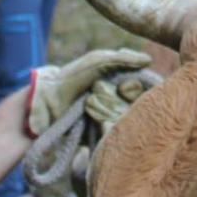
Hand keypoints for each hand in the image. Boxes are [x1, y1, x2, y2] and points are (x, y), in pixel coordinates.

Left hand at [27, 48, 153, 134]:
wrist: (48, 100)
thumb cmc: (73, 77)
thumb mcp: (99, 60)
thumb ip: (125, 58)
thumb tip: (149, 60)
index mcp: (123, 84)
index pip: (145, 91)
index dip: (134, 90)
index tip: (122, 87)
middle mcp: (122, 103)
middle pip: (135, 107)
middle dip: (114, 99)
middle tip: (95, 92)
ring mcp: (112, 120)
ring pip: (124, 121)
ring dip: (104, 110)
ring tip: (87, 106)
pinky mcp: (103, 138)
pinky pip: (114, 135)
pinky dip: (102, 125)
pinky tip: (90, 120)